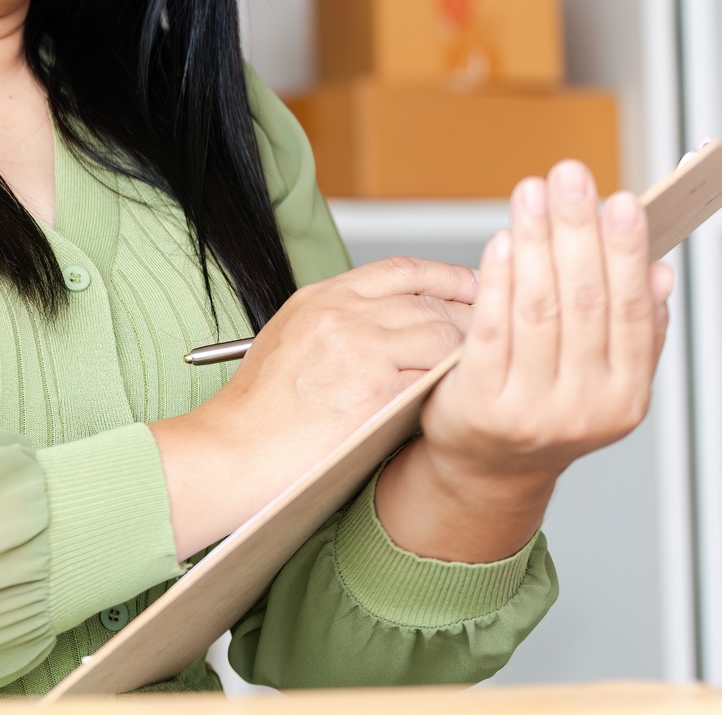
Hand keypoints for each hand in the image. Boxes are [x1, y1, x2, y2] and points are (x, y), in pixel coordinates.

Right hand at [152, 258, 473, 556]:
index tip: (473, 287)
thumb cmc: (258, 410)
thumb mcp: (291, 340)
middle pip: (430, 301)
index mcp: (320, 297)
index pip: (400, 270)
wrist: (234, 450)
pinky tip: (456, 400)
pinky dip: (451, 387)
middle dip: (466, 318)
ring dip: (462, 357)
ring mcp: (360, 348)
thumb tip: (398, 324)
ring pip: (442, 336)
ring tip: (471, 376)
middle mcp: (342, 313)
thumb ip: (340, 322)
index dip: (445, 277)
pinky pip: (436, 378)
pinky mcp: (375, 390)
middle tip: (488, 339)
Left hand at [377, 159, 676, 561]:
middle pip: (584, 302)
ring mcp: (532, 410)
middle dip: (578, 230)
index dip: (626, 253)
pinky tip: (502, 240)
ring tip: (532, 193)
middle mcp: (584, 408)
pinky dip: (498, 279)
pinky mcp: (480, 404)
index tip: (622, 200)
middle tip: (570, 175)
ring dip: (535, 241)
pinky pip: (492, 328)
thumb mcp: (603, 380)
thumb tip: (660, 273)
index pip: (632, 313)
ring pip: (538, 308)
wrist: (487, 468)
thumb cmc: (545, 408)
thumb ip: (634, 331)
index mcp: (625, 398)